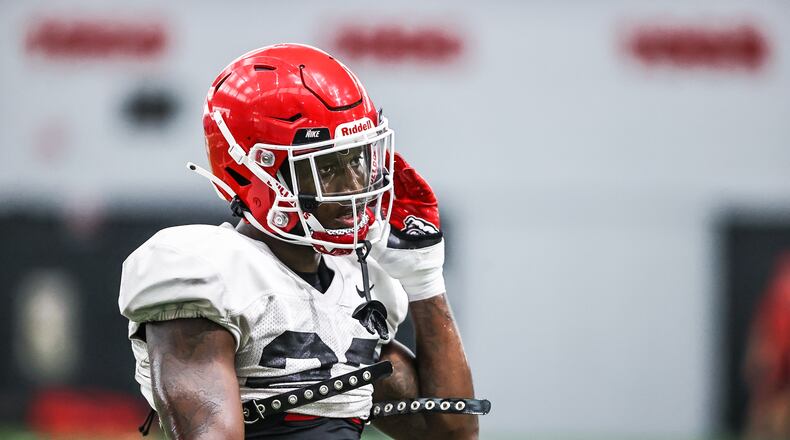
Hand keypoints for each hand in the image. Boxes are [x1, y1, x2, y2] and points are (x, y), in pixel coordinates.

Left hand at [371, 153, 445, 301]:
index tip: (368, 167)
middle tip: (381, 153)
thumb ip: (367, 232)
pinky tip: (410, 173)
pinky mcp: (429, 211)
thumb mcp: (376, 244)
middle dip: (389, 168)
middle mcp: (402, 208)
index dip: (376, 180)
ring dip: (402, 171)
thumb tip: (351, 221)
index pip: (382, 192)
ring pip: (409, 185)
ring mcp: (416, 208)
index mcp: (389, 213)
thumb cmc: (397, 260)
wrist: (416, 273)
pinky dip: (418, 182)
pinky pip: (424, 194)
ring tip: (395, 159)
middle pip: (396, 184)